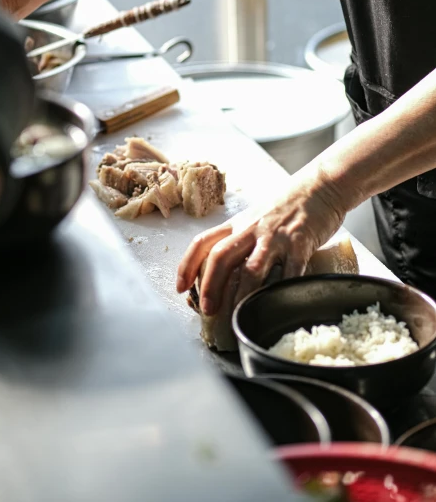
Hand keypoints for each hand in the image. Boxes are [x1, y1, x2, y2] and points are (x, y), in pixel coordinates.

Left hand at [176, 166, 346, 315]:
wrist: (321, 185)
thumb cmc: (288, 205)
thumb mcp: (257, 218)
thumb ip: (243, 240)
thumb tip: (228, 273)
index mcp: (237, 223)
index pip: (202, 242)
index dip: (187, 265)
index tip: (180, 287)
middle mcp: (251, 229)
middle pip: (220, 257)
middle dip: (209, 286)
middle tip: (207, 310)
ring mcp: (275, 236)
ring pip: (251, 269)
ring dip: (242, 296)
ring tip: (239, 315)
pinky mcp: (300, 243)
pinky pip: (290, 272)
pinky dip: (283, 291)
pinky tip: (279, 305)